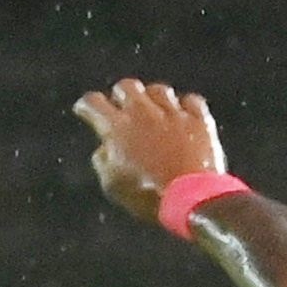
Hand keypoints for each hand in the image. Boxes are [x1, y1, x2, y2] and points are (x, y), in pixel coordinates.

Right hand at [74, 78, 226, 223]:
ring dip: (154, 98)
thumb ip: (103, 160)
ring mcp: (173, 114)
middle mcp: (143, 113)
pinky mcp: (199, 121)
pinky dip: (187, 106)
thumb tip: (105, 148)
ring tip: (156, 110)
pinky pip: (192, 101)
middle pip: (127, 86)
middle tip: (123, 106)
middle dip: (122, 94)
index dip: (87, 106)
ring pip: (159, 90)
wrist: (191, 200)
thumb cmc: (148, 196)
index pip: (93, 102)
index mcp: (117, 127)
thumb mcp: (113, 185)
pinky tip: (185, 115)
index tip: (87, 110)